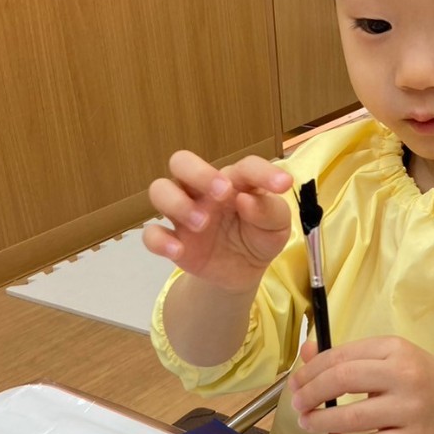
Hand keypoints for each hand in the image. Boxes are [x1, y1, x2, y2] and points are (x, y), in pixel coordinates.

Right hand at [144, 151, 293, 293]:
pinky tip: (178, 251)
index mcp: (235, 181)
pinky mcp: (173, 239)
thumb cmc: (259, 237)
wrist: (243, 272)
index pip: (244, 166)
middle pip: (182, 161)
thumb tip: (246, 199)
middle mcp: (204, 191)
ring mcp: (185, 213)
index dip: (262, 172)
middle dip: (198, 172)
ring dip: (177, 202)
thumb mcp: (277, 228)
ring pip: (160, 189)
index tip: (282, 186)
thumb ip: (271, 211)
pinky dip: (159, 240)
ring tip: (202, 223)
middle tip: (222, 193)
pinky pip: (151, 233)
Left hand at [288, 337, 433, 433]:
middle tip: (298, 405)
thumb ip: (346, 356)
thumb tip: (305, 355)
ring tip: (308, 423)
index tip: (295, 384)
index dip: (309, 372)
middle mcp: (403, 375)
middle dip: (310, 394)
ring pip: (354, 418)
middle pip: (342, 381)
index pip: (340, 357)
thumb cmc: (416, 375)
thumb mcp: (385, 356)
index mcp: (393, 348)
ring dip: (321, 422)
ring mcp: (411, 409)